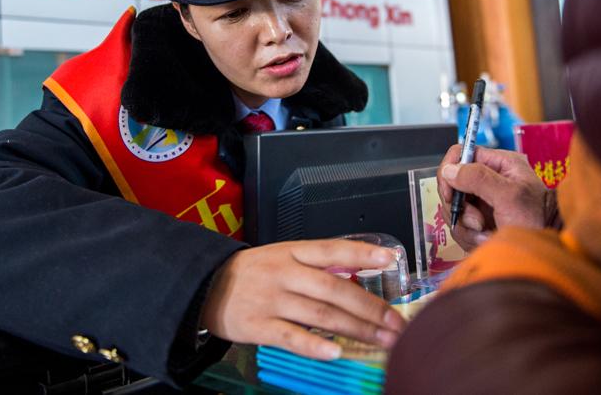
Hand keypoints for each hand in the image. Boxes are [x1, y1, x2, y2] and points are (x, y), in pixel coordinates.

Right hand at [201, 240, 406, 359]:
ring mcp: (272, 300)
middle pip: (334, 288)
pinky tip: (336, 351)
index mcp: (292, 252)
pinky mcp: (258, 326)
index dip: (362, 254)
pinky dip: (315, 345)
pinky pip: (291, 337)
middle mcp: (284, 273)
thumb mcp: (281, 256)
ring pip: (320, 314)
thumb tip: (357, 276)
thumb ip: (314, 266)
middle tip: (396, 323)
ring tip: (382, 341)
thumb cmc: (251, 273)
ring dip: (356, 329)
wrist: (204, 285)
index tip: (390, 260)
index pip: (332, 249)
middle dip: (370, 307)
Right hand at [436, 144, 552, 250]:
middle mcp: (487, 179)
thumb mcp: (509, 195)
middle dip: (460, 207)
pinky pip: (460, 226)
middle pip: (451, 185)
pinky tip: (487, 239)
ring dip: (466, 226)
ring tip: (486, 233)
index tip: (450, 194)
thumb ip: (479, 179)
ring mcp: (482, 201)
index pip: (460, 155)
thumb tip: (450, 170)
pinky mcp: (478, 220)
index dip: (449, 172)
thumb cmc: (538, 219)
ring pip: (453, 209)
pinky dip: (470, 236)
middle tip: (477, 221)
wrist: (547, 248)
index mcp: (498, 163)